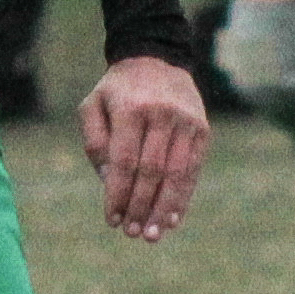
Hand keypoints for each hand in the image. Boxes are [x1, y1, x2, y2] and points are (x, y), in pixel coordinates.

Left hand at [78, 54, 208, 242]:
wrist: (156, 59)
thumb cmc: (117, 91)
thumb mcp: (93, 106)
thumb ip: (95, 143)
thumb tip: (111, 183)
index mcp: (130, 109)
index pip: (124, 161)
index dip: (118, 194)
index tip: (112, 220)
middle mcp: (161, 114)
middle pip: (151, 171)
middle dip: (140, 206)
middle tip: (132, 233)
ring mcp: (185, 122)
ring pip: (176, 174)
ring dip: (163, 209)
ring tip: (152, 235)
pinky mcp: (201, 129)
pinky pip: (193, 169)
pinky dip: (183, 197)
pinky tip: (172, 219)